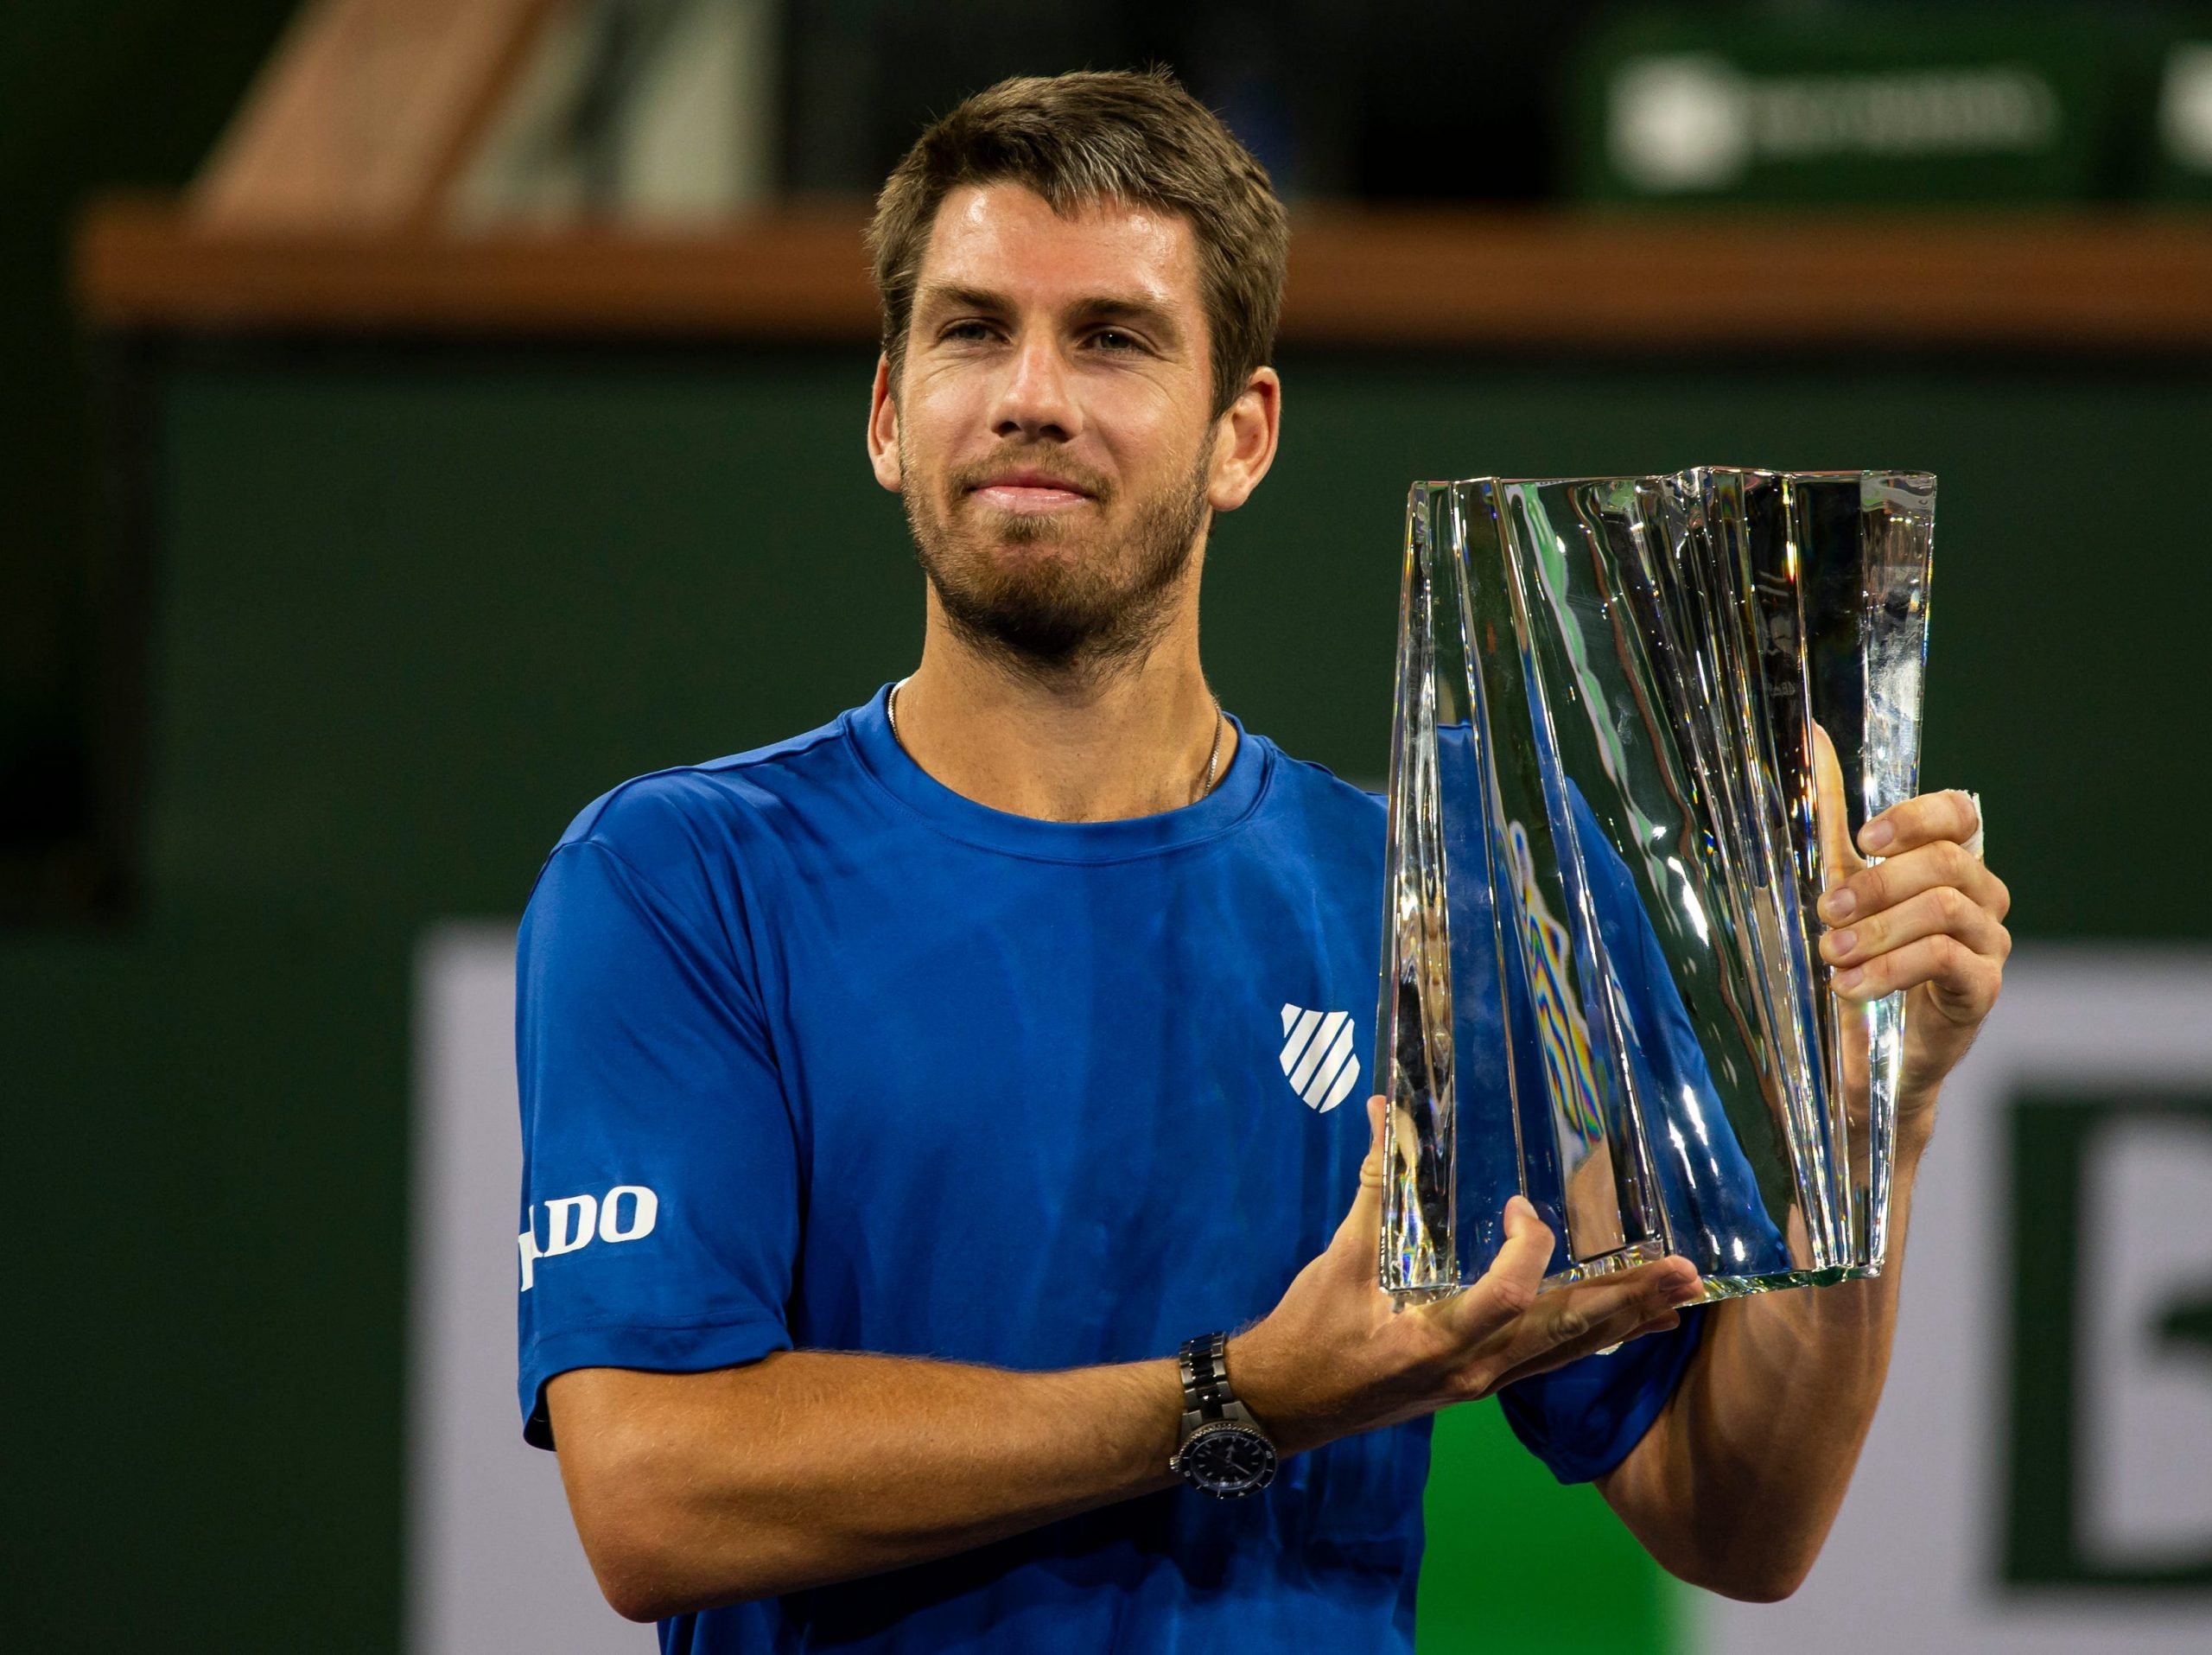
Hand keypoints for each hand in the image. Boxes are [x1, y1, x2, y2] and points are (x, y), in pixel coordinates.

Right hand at [1227, 1099, 1703, 1454]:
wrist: (1284, 1404)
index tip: (1518, 1207)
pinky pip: (1550, 1363)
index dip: (1527, 1249)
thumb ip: (1374, 1185)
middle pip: (1566, 1334)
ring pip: (1567, 1353)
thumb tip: (1383, 1108)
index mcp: (1438, 1339)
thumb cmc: (1310, 1331)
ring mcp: (1481, 1385)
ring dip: (1625, 1322)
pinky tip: (1630, 1329)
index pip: (1509, 1297)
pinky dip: (1594, 1341)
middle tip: (1685, 1274)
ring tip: (1682, 1299)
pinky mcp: (1479, 1387)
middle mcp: (1474, 1370)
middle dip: (1626, 1301)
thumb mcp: (1338, 1259)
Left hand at [1813, 762, 2010, 1130]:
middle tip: (1828, 912)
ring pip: (1943, 910)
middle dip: (1876, 882)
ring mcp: (1989, 943)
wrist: (1870, 1053)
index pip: (1961, 814)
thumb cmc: (1860, 958)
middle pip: (1946, 862)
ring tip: (1832, 953)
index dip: (1915, 818)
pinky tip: (1849, 985)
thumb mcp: (1838, 883)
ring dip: (1876, 929)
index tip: (1863, 837)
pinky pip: (1944, 960)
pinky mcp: (1983, 989)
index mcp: (1951, 864)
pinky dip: (1888, 969)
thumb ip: (1830, 818)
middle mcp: (1981, 897)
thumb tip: (1813, 739)